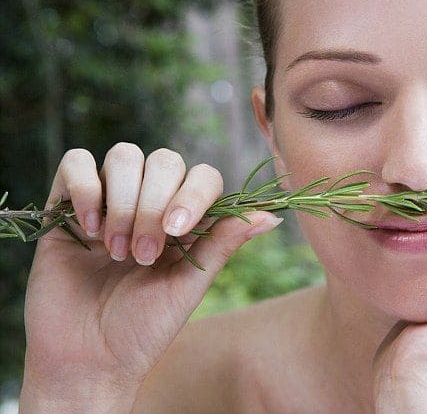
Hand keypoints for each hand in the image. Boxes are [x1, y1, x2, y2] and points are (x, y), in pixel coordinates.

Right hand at [20, 143, 282, 412]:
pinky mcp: (66, 205)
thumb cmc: (144, 327)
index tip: (176, 231)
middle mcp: (149, 203)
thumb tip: (272, 217)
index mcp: (185, 220)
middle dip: (153, 206)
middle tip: (143, 256)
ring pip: (124, 155)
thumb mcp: (189, 285)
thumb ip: (223, 243)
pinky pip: (76, 163)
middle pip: (164, 161)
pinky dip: (86, 188)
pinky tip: (88, 229)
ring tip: (117, 250)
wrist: (88, 359)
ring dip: (124, 202)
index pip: (202, 176)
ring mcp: (109, 201)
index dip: (193, 194)